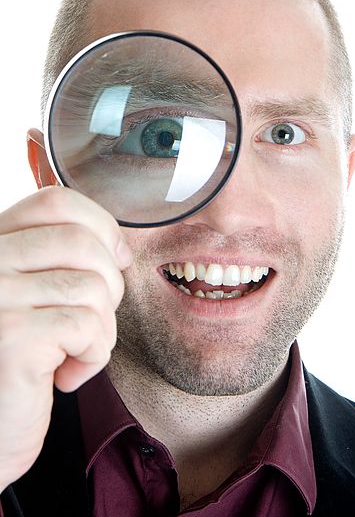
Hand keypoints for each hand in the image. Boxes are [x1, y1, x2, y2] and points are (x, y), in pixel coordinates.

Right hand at [0, 186, 131, 490]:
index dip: (101, 226)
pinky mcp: (12, 335)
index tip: (115, 261)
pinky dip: (94, 355)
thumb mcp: (34, 296)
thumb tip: (119, 248)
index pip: (56, 201)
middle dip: (109, 284)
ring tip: (75, 352)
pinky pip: (89, 326)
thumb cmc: (20, 361)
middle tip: (91, 321)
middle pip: (82, 243)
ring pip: (93, 286)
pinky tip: (66, 375)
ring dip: (102, 328)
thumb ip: (59, 260)